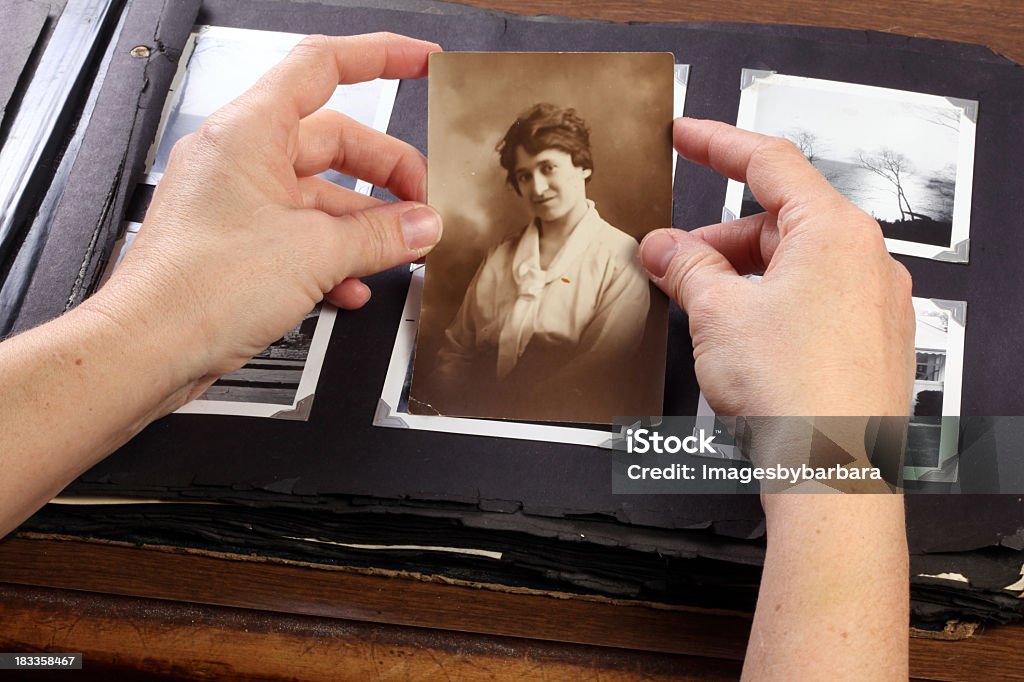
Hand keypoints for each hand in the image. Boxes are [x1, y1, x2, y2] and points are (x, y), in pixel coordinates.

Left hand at [89, 33, 442, 402]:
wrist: (149, 347)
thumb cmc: (198, 288)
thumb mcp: (316, 253)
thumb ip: (382, 235)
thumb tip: (422, 226)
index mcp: (250, 130)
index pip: (324, 66)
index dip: (382, 56)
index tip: (422, 62)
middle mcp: (240, 157)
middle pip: (335, 141)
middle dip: (388, 174)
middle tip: (423, 205)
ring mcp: (238, 200)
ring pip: (321, 195)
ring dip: (364, 225)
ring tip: (398, 251)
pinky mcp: (238, 242)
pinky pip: (300, 232)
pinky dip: (334, 255)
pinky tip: (355, 284)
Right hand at [641, 118, 914, 416]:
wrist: (834, 471)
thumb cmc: (797, 394)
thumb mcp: (717, 314)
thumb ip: (686, 267)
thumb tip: (664, 248)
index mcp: (836, 233)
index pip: (769, 162)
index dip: (716, 143)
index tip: (685, 135)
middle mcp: (866, 260)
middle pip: (779, 221)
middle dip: (717, 236)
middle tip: (669, 259)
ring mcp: (874, 302)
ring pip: (794, 264)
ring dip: (740, 275)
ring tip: (697, 306)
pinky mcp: (870, 340)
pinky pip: (813, 300)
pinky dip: (769, 303)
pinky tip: (738, 334)